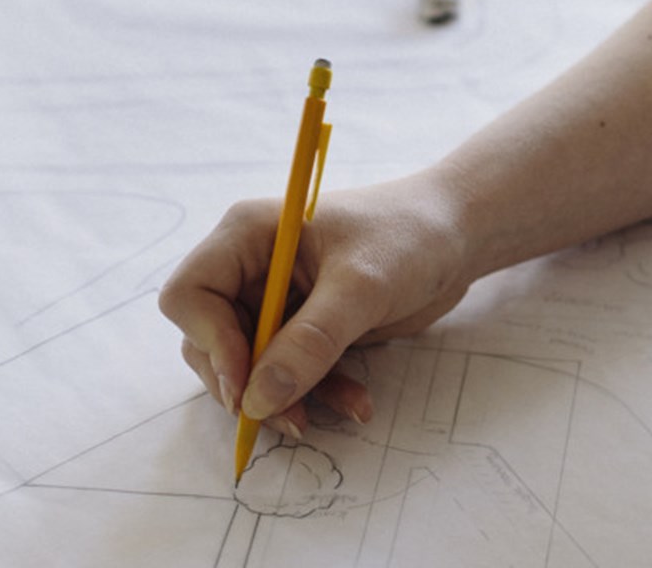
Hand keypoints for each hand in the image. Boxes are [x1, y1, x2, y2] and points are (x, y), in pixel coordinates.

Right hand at [158, 168, 471, 438]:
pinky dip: (316, 392)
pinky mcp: (305, 325)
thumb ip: (310, 341)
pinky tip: (355, 403)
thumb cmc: (410, 236)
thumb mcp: (361, 287)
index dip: (211, 342)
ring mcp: (278, 298)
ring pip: (252, 367)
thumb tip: (255, 401)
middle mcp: (254, 266)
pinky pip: (289, 372)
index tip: (248, 382)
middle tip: (292, 417)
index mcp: (250, 235)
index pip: (190, 295)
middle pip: (211, 342)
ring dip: (288, 397)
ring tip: (340, 410)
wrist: (460, 234)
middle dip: (249, 385)